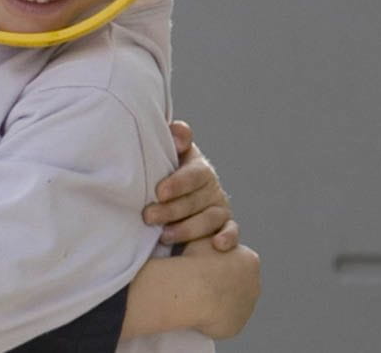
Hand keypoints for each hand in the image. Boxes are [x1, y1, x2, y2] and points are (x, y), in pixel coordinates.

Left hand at [143, 120, 238, 250]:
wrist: (175, 196)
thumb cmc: (166, 172)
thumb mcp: (169, 153)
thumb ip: (175, 137)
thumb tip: (180, 135)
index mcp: (199, 168)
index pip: (193, 174)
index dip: (177, 183)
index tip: (159, 192)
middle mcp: (213, 188)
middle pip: (196, 200)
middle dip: (171, 210)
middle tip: (148, 216)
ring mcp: (220, 208)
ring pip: (210, 219)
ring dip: (188, 229)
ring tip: (164, 236)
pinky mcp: (225, 227)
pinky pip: (231, 232)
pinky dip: (228, 238)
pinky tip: (217, 245)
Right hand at [181, 238, 260, 338]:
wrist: (193, 290)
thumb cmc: (195, 260)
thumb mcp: (202, 234)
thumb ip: (211, 236)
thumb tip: (207, 236)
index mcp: (250, 259)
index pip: (235, 259)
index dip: (216, 259)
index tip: (201, 262)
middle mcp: (255, 283)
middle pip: (236, 281)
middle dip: (220, 281)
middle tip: (197, 279)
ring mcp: (247, 306)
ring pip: (231, 302)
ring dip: (218, 300)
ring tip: (196, 295)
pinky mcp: (237, 324)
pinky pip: (223, 319)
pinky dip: (213, 316)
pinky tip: (199, 309)